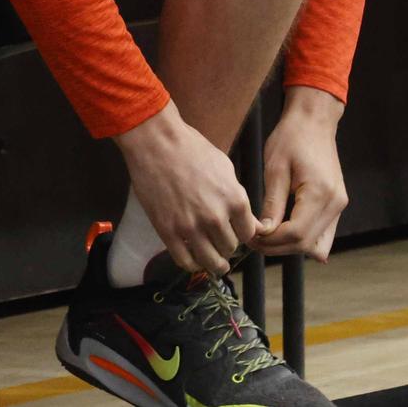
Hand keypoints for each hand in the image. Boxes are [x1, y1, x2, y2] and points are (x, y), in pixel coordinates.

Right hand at [115, 103, 269, 276]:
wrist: (156, 142)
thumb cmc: (191, 149)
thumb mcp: (225, 169)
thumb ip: (238, 198)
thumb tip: (251, 223)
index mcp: (235, 200)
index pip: (248, 234)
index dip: (242, 234)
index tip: (235, 233)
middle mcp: (215, 217)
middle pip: (230, 248)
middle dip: (226, 245)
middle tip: (219, 241)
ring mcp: (190, 226)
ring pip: (211, 261)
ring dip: (213, 262)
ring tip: (212, 261)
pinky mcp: (167, 231)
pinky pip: (185, 261)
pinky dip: (192, 264)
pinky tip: (193, 258)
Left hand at [249, 87, 347, 260]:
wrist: (314, 121)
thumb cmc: (292, 138)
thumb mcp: (275, 168)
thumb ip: (272, 203)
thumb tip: (264, 232)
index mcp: (320, 194)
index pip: (296, 234)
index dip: (271, 241)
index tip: (251, 237)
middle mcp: (335, 204)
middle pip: (306, 244)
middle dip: (278, 247)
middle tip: (253, 239)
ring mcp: (339, 206)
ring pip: (317, 244)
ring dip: (291, 247)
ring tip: (266, 235)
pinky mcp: (337, 204)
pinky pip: (323, 234)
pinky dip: (304, 238)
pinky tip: (282, 231)